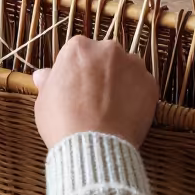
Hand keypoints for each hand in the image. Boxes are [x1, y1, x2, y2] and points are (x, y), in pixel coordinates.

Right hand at [31, 36, 157, 148]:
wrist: (94, 147)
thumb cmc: (63, 122)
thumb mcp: (44, 100)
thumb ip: (48, 82)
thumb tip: (43, 75)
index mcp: (79, 47)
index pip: (78, 53)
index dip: (77, 72)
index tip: (76, 88)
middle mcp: (108, 49)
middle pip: (105, 57)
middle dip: (101, 72)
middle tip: (94, 98)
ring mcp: (132, 65)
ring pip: (127, 69)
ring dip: (121, 81)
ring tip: (112, 108)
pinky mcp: (150, 84)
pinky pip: (143, 86)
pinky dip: (137, 97)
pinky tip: (125, 115)